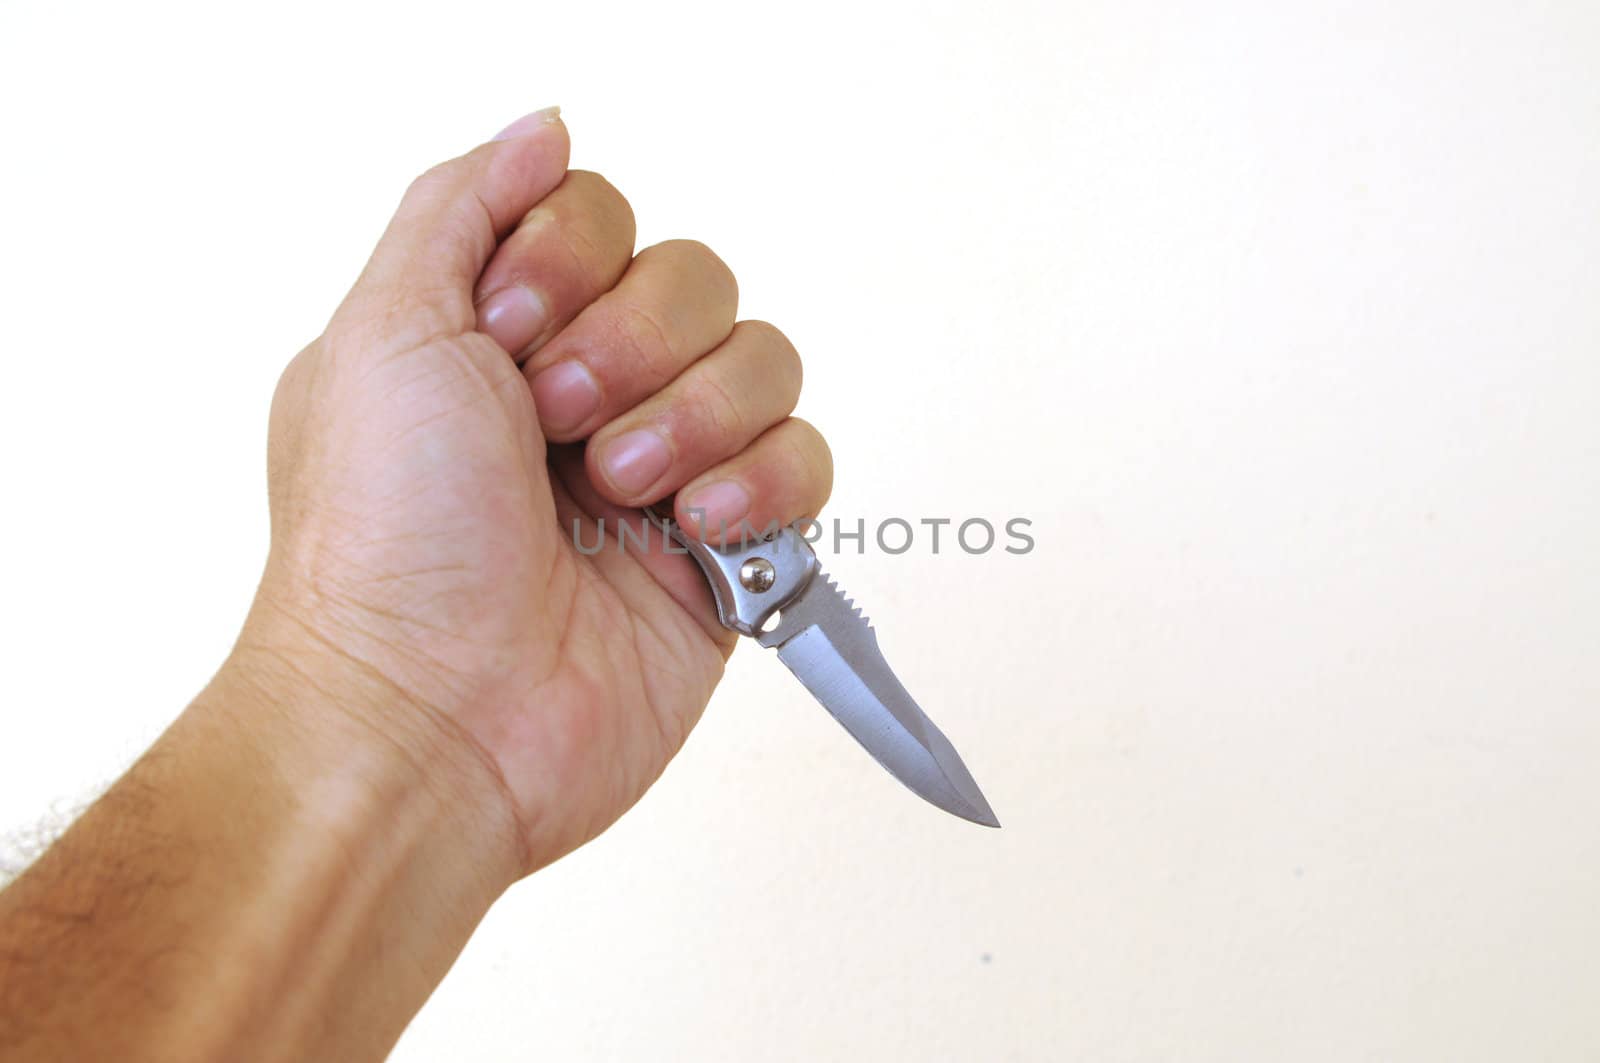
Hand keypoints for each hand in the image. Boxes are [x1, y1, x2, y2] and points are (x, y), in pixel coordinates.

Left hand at [239, 109, 831, 876]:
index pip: (601, 217)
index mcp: (499, 338)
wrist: (429, 719)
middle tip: (559, 424)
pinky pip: (808, 460)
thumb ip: (462, 205)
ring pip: (764, 359)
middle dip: (631, 345)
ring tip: (624, 491)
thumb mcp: (381, 330)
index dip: (572, 262)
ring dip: (696, 414)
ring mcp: (666, 473)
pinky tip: (694, 530)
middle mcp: (588, 395)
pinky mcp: (729, 553)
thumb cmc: (381, 545)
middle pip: (694, 279)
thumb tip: (543, 126)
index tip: (507, 335)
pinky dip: (762, 482)